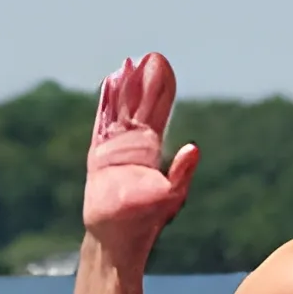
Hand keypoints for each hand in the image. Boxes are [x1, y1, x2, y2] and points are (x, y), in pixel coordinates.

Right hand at [83, 54, 199, 262]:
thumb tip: (194, 148)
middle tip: (149, 55)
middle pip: (138, 104)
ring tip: (126, 64)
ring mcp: (114, 147)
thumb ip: (181, 173)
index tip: (163, 65)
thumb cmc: (145, 222)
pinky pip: (101, 122)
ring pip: (119, 108)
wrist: (116, 238)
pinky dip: (104, 102)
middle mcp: (134, 144)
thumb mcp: (170, 197)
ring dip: (123, 86)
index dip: (161, 89)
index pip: (157, 111)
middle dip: (143, 81)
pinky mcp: (98, 154)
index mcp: (151, 149)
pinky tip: (108, 82)